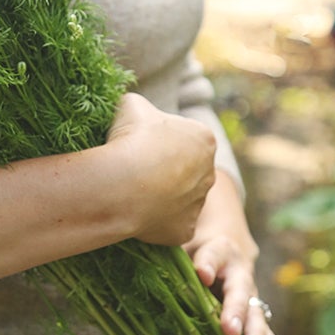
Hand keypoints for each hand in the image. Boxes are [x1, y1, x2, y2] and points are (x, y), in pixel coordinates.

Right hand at [105, 92, 216, 247]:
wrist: (124, 183)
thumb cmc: (130, 138)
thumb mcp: (132, 105)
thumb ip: (141, 107)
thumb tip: (135, 110)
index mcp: (204, 140)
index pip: (185, 138)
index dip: (159, 141)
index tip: (140, 144)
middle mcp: (210, 173)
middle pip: (186, 171)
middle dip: (166, 170)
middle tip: (136, 170)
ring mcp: (199, 203)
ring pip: (180, 199)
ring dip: (161, 196)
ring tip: (133, 192)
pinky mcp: (186, 230)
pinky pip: (170, 224)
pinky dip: (155, 220)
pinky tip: (137, 212)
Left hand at [185, 172, 282, 334]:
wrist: (225, 244)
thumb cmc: (193, 247)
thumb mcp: (180, 244)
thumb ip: (169, 258)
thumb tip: (146, 278)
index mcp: (219, 250)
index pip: (213, 255)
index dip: (208, 264)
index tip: (203, 274)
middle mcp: (239, 272)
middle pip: (239, 291)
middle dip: (235, 312)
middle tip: (230, 331)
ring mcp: (250, 294)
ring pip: (255, 314)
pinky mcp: (254, 313)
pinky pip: (265, 331)